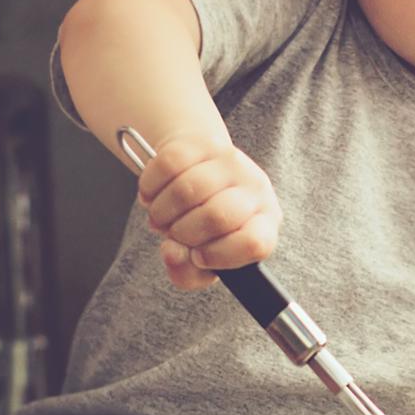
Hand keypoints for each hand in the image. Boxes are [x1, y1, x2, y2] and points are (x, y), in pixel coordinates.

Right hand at [134, 136, 279, 290]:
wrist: (198, 173)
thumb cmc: (205, 226)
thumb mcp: (203, 260)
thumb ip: (187, 272)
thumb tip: (172, 253)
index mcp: (265, 224)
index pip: (254, 243)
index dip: (219, 256)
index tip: (198, 256)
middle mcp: (256, 189)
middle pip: (216, 217)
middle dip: (182, 234)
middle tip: (172, 233)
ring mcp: (232, 161)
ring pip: (187, 190)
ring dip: (161, 212)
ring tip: (161, 216)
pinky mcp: (204, 141)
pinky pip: (168, 164)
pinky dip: (149, 187)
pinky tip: (152, 196)